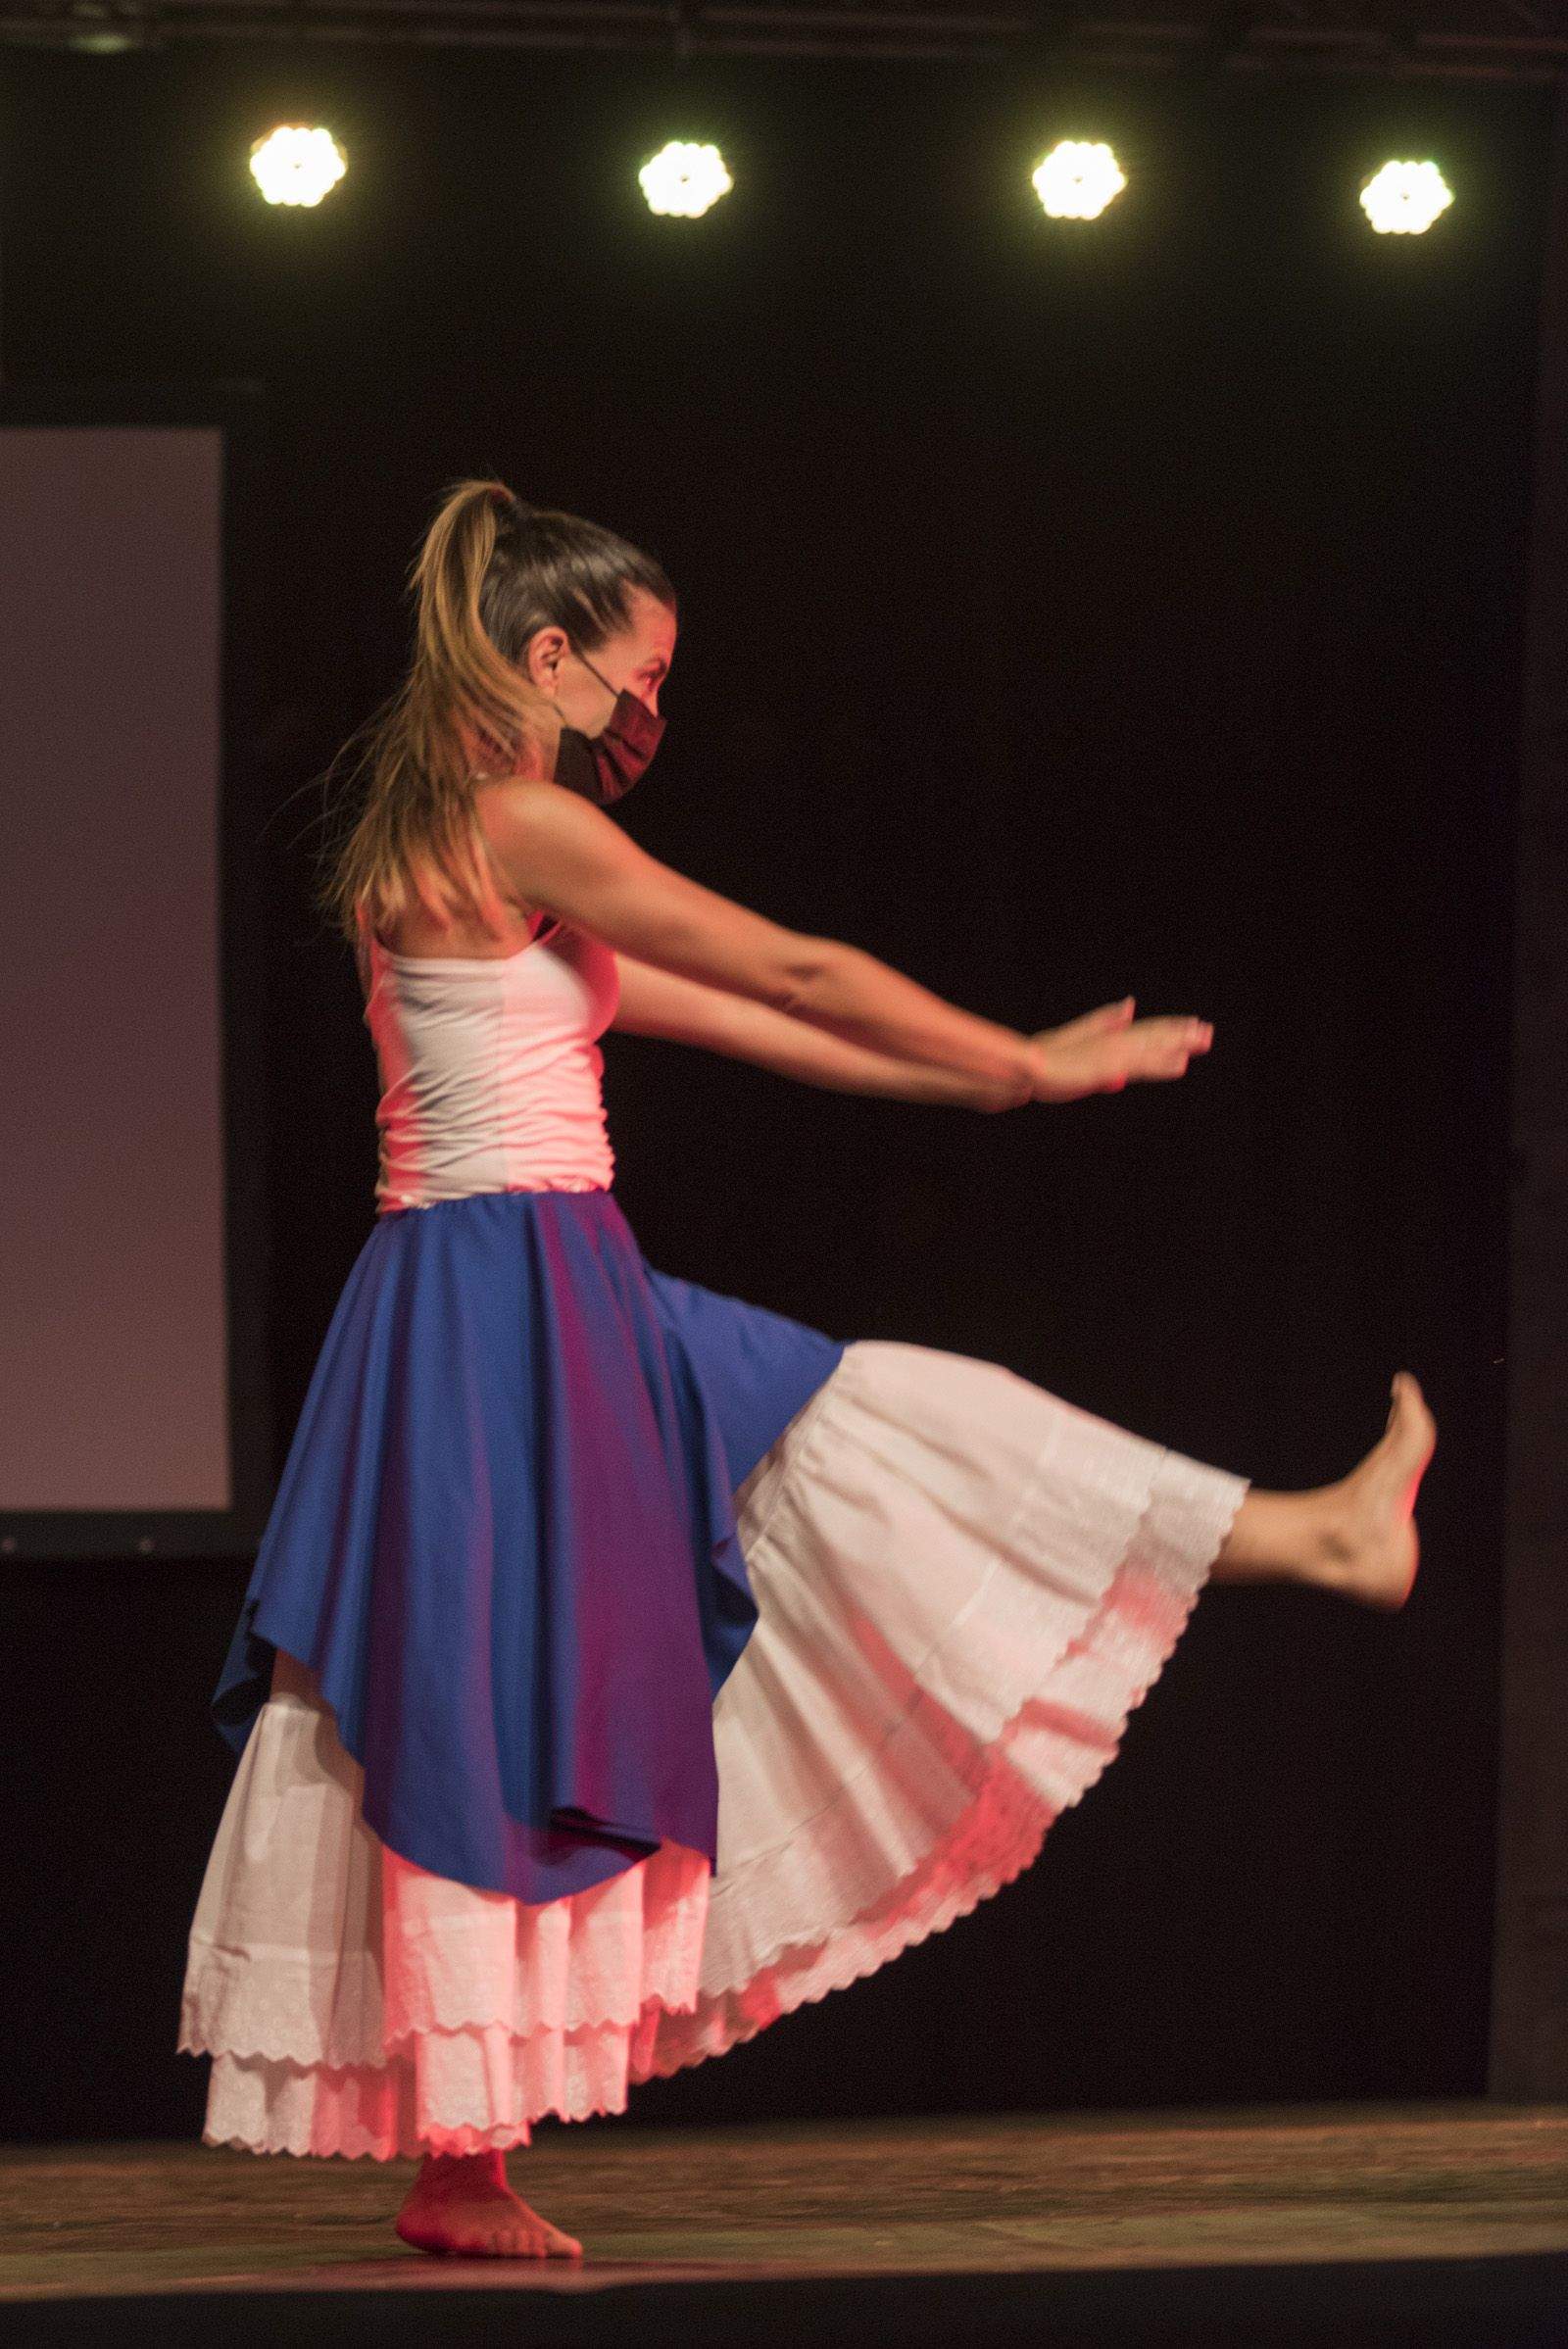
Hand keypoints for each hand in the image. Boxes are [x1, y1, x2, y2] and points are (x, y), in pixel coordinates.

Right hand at [1024, 997, 1212, 1104]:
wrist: (1027, 1068)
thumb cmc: (1047, 1062)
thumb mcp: (1078, 1050)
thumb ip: (1102, 1040)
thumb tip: (1125, 1043)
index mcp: (1107, 1038)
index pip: (1143, 1030)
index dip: (1167, 1028)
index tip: (1190, 1026)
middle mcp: (1113, 1042)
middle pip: (1152, 1034)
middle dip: (1181, 1033)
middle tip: (1207, 1031)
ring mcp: (1111, 1053)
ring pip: (1152, 1046)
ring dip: (1179, 1043)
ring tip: (1204, 1041)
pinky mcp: (1106, 1067)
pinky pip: (1140, 1065)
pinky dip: (1162, 1063)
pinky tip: (1181, 1064)